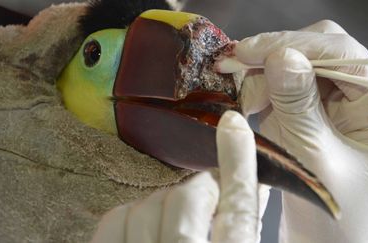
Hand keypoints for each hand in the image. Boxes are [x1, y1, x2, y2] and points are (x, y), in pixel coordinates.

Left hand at [90, 111, 269, 242]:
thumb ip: (244, 219)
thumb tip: (253, 177)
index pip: (239, 207)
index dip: (238, 160)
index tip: (233, 123)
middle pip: (188, 198)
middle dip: (197, 186)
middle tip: (203, 191)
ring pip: (147, 205)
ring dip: (162, 202)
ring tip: (172, 218)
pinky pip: (113, 221)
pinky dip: (127, 215)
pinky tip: (141, 226)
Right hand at [234, 20, 367, 241]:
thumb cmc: (332, 216)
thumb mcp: (314, 157)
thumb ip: (298, 103)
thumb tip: (280, 54)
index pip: (345, 55)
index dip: (296, 44)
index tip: (249, 50)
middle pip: (323, 53)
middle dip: (277, 57)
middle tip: (238, 69)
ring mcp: (343, 105)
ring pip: (302, 66)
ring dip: (267, 76)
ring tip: (246, 101)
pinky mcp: (319, 113)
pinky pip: (289, 86)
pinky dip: (266, 90)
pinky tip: (251, 103)